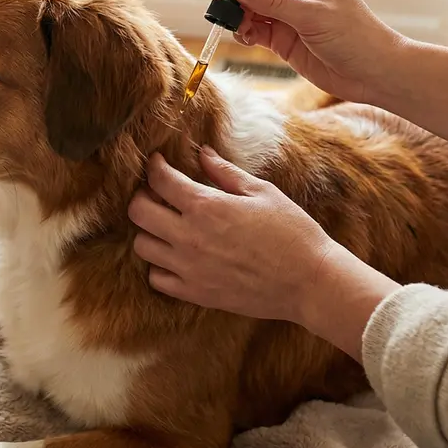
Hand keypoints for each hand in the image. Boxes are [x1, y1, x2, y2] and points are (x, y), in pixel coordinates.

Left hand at [128, 148, 397, 358]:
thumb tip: (201, 153)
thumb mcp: (262, 192)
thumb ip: (225, 172)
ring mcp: (189, 269)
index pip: (159, 180)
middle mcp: (189, 238)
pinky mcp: (195, 293)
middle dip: (143, 196)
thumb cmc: (292, 233)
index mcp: (206, 207)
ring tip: (168, 226)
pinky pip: (157, 278)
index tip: (157, 162)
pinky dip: (160, 266)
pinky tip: (177, 256)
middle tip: (157, 194)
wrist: (309, 283)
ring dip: (150, 232)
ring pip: (142, 246)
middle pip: (138, 212)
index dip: (154, 167)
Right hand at [212, 0, 406, 105]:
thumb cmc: (355, 38)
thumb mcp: (312, 16)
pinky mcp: (284, 37)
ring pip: (251, 8)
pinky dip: (246, 33)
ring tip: (240, 29)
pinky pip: (256, 29)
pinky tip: (247, 39)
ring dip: (240, 17)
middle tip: (222, 13)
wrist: (373, 74)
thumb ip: (273, 2)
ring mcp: (289, 14)